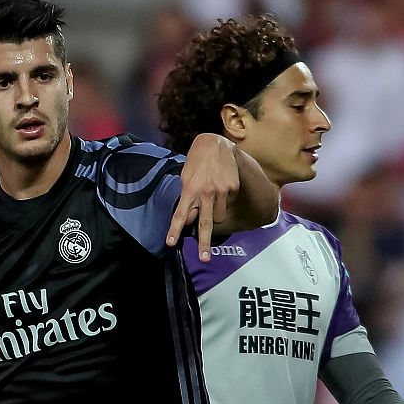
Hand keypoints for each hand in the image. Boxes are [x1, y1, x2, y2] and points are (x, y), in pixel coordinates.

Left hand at [167, 133, 240, 261]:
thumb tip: (190, 219)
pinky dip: (223, 201)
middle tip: (204, 259)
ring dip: (214, 214)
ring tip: (212, 197)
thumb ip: (187, 198)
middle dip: (204, 243)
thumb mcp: (186, 178)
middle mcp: (206, 192)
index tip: (170, 243)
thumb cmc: (197, 162)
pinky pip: (227, 204)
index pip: (180, 214)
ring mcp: (221, 191)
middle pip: (205, 223)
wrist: (216, 144)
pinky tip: (220, 186)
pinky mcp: (233, 189)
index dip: (174, 230)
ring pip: (219, 216)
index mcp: (190, 189)